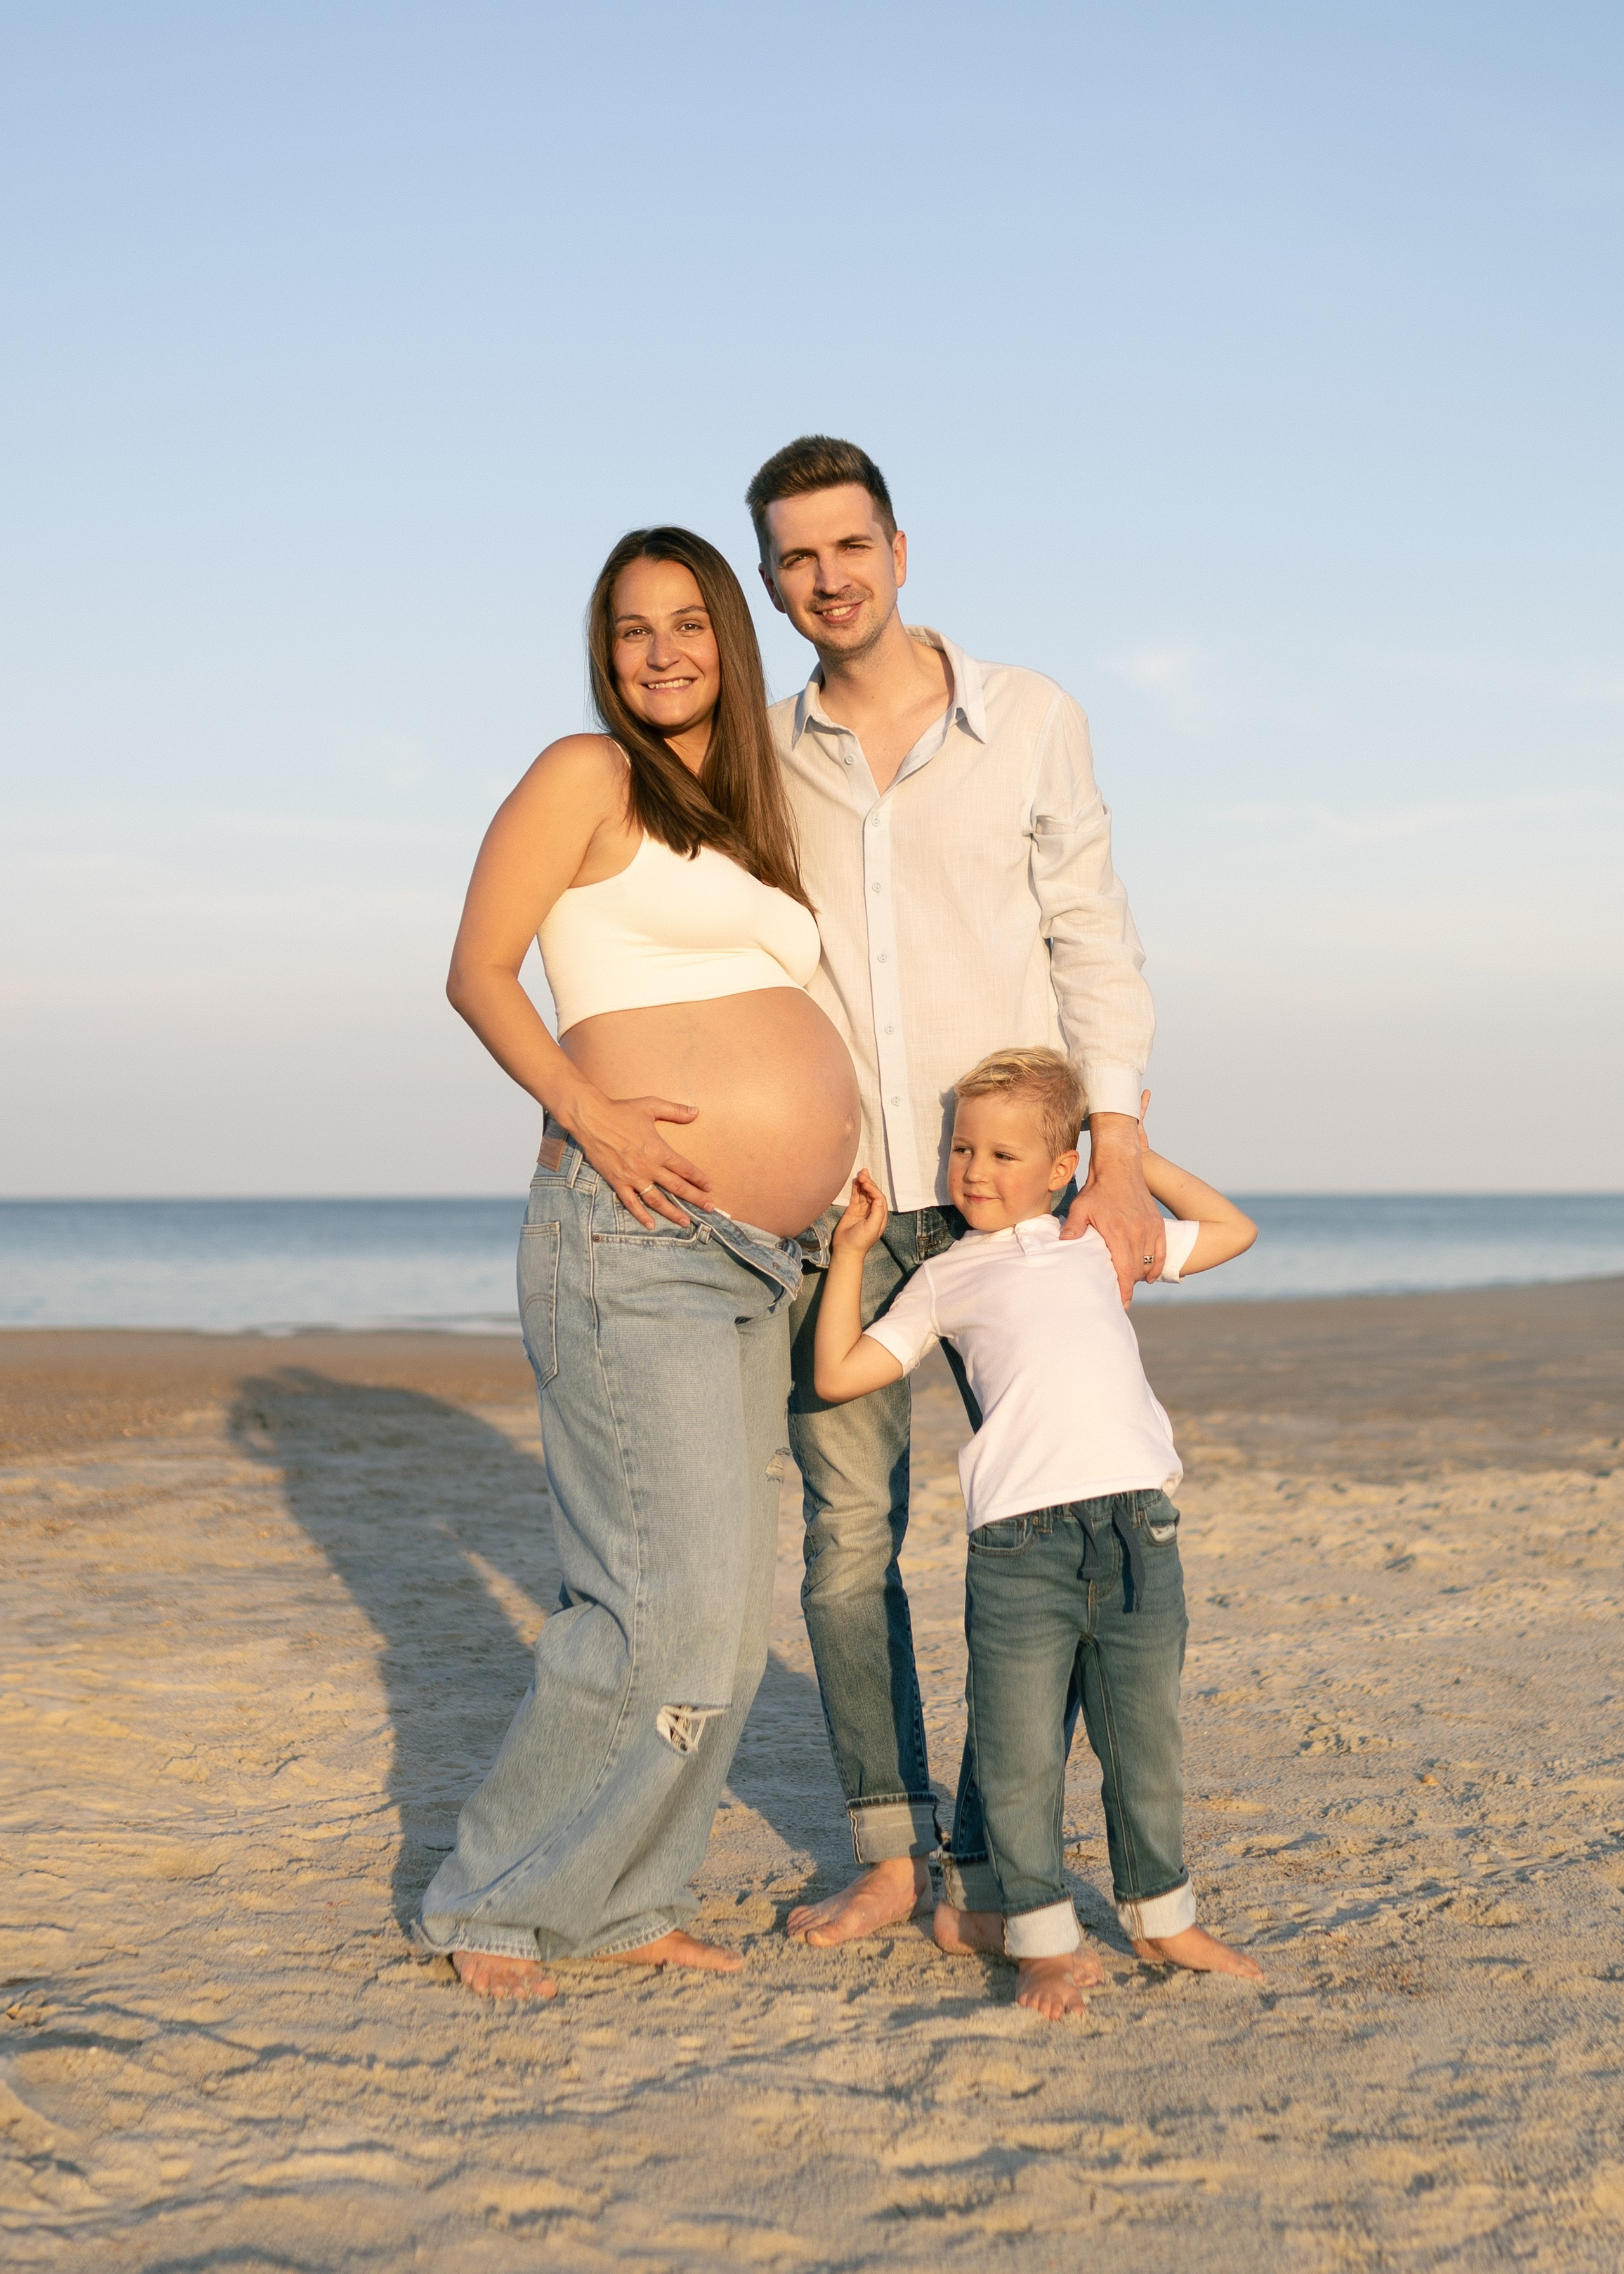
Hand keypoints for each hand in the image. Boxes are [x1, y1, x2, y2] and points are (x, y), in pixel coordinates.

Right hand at [571, 1093, 710, 1228]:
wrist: (591, 1118)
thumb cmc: (621, 1110)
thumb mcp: (651, 1105)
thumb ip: (675, 1111)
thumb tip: (696, 1111)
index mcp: (659, 1150)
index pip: (685, 1169)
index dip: (699, 1179)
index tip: (709, 1187)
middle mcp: (648, 1167)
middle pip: (676, 1187)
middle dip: (695, 1199)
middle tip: (710, 1208)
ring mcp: (632, 1177)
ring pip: (657, 1200)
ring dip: (673, 1212)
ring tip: (685, 1221)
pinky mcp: (617, 1182)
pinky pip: (631, 1203)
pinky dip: (641, 1215)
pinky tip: (651, 1224)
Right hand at [832, 1170, 888, 1256]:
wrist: (846, 1250)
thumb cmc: (860, 1241)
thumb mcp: (872, 1228)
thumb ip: (877, 1213)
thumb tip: (877, 1198)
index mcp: (880, 1216)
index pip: (879, 1198)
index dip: (874, 1189)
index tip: (866, 1183)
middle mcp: (872, 1212)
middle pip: (872, 1193)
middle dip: (869, 1183)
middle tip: (863, 1174)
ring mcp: (862, 1211)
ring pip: (864, 1193)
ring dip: (863, 1183)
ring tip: (861, 1173)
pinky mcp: (853, 1211)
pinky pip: (856, 1197)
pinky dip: (856, 1189)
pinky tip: (855, 1181)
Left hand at [1061, 1106, 1164, 1303]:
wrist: (1119, 1168)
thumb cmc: (1097, 1189)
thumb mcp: (1080, 1207)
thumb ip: (1073, 1227)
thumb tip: (1062, 1244)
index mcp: (1118, 1232)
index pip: (1124, 1270)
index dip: (1123, 1290)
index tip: (1121, 1303)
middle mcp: (1137, 1232)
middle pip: (1136, 1271)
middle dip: (1128, 1286)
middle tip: (1119, 1296)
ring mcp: (1150, 1228)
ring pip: (1148, 1263)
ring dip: (1139, 1276)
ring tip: (1128, 1284)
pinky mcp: (1157, 1224)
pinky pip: (1161, 1252)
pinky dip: (1155, 1265)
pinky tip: (1148, 1276)